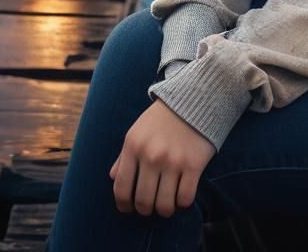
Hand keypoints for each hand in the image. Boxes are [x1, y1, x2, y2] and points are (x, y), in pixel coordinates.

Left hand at [109, 97, 216, 217]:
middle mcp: (151, 155)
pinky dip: (182, 203)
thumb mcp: (137, 131)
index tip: (129, 209)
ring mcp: (173, 161)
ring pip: (164, 205)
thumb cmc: (162, 119)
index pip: (121, 189)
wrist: (194, 98)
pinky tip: (182, 195)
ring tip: (167, 204)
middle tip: (150, 207)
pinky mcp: (193, 164)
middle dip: (145, 210)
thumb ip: (124, 155)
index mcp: (133, 146)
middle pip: (143, 202)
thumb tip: (113, 178)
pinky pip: (185, 199)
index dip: (124, 205)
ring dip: (164, 210)